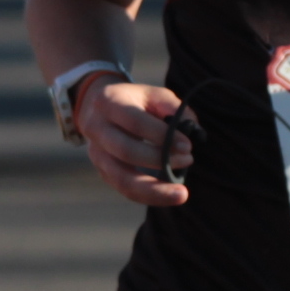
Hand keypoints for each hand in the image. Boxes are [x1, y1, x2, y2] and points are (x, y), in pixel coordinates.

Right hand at [76, 75, 200, 207]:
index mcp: (108, 101)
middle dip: (159, 160)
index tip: (188, 145)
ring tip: (181, 194)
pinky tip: (169, 195)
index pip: (135, 122)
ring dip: (154, 189)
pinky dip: (149, 195)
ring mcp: (96, 153)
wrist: (101, 110)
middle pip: (125, 151)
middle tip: (188, 159)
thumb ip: (176, 109)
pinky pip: (125, 189)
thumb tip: (193, 133)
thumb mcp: (155, 95)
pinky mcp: (102, 171)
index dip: (161, 136)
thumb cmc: (135, 101)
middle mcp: (96, 128)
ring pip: (122, 178)